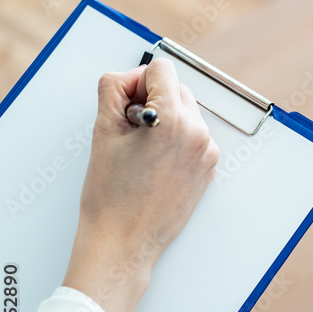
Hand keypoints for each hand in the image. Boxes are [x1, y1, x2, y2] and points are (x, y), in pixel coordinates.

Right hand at [64, 60, 219, 311]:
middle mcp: (198, 133)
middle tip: (129, 129)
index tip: (126, 103)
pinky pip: (194, 136)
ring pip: (187, 113)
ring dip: (166, 120)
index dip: (137, 81)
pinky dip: (176, 139)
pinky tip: (154, 163)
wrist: (125, 242)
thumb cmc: (111, 195)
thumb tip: (128, 76)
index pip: (161, 69)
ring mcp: (208, 151)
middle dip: (152, 100)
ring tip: (141, 151)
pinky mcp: (209, 167)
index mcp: (172, 119)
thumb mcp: (103, 132)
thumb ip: (114, 90)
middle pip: (177, 89)